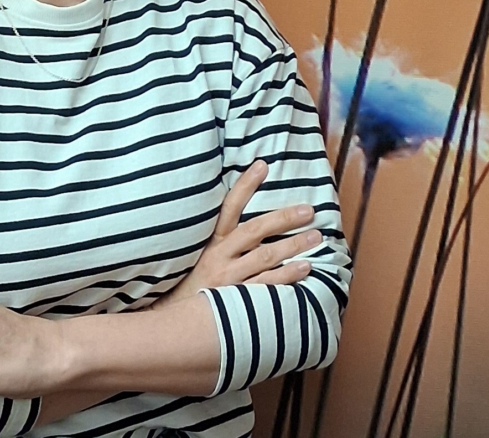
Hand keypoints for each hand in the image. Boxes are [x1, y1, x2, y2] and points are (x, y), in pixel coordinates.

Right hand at [151, 160, 319, 308]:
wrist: (172, 323)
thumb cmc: (191, 286)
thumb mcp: (197, 256)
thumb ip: (220, 240)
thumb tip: (242, 219)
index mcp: (211, 242)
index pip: (229, 206)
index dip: (245, 185)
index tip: (262, 165)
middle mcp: (220, 256)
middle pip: (255, 230)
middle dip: (284, 218)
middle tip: (308, 210)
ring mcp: (229, 278)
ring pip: (265, 256)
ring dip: (293, 245)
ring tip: (316, 236)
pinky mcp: (236, 300)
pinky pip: (266, 286)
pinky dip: (287, 276)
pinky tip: (305, 268)